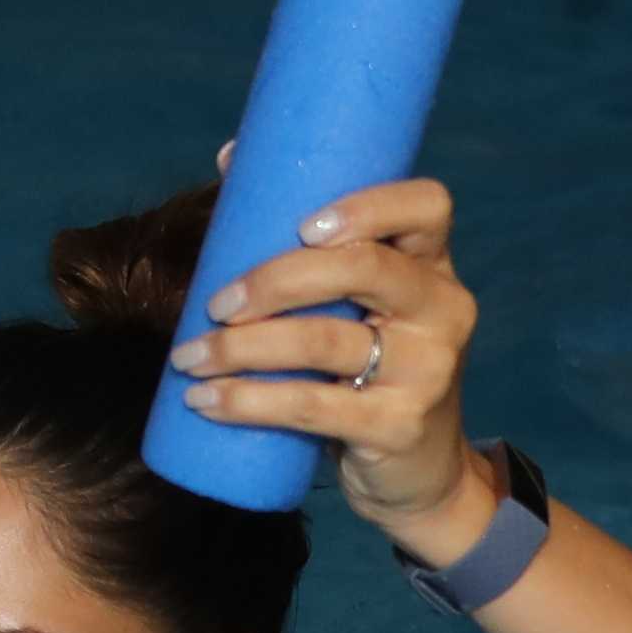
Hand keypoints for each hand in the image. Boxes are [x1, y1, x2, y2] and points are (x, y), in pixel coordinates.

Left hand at [165, 175, 494, 550]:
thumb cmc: (373, 371)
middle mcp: (442, 310)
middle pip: (364, 268)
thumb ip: (305, 245)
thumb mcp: (359, 308)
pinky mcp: (398, 427)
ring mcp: (428, 371)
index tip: (301, 224)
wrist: (423, 476)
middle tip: (215, 303)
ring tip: (188, 357)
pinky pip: (312, 407)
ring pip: (324, 341)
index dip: (368, 204)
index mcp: (433, 266)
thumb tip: (229, 157)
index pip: (427, 206)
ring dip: (240, 348)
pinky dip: (247, 402)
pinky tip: (205, 401)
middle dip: (275, 279)